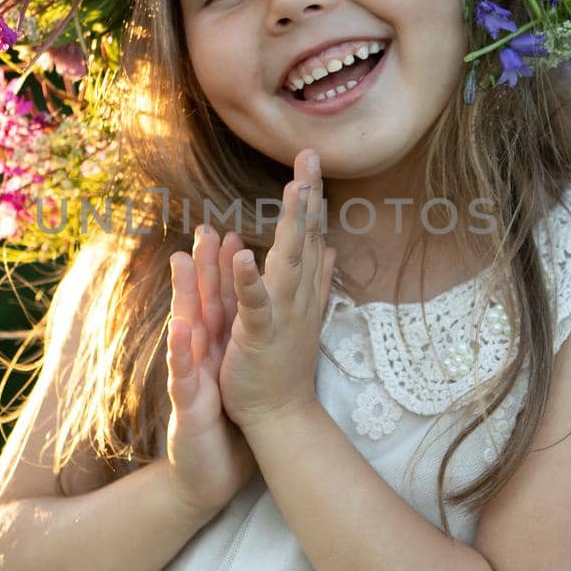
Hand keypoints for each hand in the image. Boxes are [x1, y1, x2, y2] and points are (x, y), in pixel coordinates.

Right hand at [166, 223, 259, 518]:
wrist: (212, 471)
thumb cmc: (224, 421)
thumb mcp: (234, 377)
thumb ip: (238, 347)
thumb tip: (252, 319)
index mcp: (217, 349)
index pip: (219, 304)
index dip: (222, 269)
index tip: (227, 231)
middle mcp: (200, 357)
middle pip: (199, 306)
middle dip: (199, 268)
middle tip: (200, 231)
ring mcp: (191, 377)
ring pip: (185, 330)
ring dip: (182, 297)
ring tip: (182, 262)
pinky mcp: (187, 403)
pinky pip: (182, 374)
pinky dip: (180, 352)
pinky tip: (179, 330)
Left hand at [219, 148, 336, 434]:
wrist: (280, 414)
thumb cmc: (285, 365)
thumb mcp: (303, 315)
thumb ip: (315, 280)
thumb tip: (328, 248)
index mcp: (302, 288)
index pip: (310, 234)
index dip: (311, 197)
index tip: (311, 160)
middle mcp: (298, 295)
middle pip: (305, 238)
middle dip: (308, 196)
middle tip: (310, 155)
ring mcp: (282, 313)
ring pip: (289, 262)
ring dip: (292, 225)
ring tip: (294, 188)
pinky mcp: (260, 333)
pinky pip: (255, 302)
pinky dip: (250, 278)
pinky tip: (243, 254)